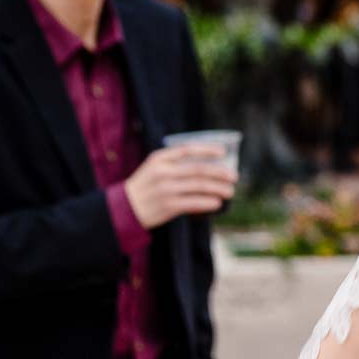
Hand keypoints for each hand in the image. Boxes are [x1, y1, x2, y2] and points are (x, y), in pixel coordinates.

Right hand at [125, 145, 239, 229]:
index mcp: (159, 158)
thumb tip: (210, 165)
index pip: (187, 150)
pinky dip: (208, 202)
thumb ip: (176, 163)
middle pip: (198, 169)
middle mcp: (163, 172)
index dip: (208, 150)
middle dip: (220, 172)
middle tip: (234, 176)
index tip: (224, 152)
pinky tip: (217, 203)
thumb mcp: (154, 167)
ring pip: (199, 186)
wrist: (124, 208)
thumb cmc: (146, 186)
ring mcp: (165, 189)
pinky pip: (194, 202)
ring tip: (230, 191)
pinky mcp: (168, 205)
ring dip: (219, 189)